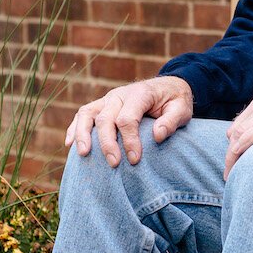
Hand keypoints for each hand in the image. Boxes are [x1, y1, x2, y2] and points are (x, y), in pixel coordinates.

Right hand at [66, 76, 194, 165]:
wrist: (168, 87)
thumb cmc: (174, 101)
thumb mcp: (182, 109)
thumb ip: (172, 121)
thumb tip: (157, 136)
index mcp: (140, 94)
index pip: (128, 118)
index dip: (130, 140)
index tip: (134, 160)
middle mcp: (119, 95)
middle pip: (106, 118)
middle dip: (108, 143)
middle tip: (114, 164)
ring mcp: (108, 99)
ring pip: (88, 113)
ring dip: (82, 134)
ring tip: (83, 154)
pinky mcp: (102, 105)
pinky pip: (83, 114)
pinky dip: (74, 128)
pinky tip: (69, 144)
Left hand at [223, 90, 252, 173]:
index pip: (237, 128)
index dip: (232, 151)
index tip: (232, 171)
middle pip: (235, 132)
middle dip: (230, 156)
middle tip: (229, 178)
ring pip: (242, 132)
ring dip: (233, 156)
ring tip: (232, 177)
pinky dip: (245, 144)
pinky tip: (239, 155)